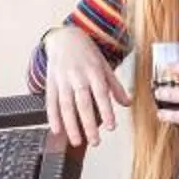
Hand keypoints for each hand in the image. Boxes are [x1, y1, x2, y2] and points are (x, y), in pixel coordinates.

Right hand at [42, 28, 130, 147]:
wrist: (65, 37)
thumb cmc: (87, 54)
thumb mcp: (104, 66)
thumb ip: (115, 86)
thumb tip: (127, 103)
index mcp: (94, 71)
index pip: (101, 94)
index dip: (106, 111)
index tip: (111, 127)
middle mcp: (77, 76)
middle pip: (83, 103)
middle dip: (88, 124)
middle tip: (95, 142)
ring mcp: (62, 80)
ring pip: (66, 105)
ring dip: (71, 125)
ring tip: (77, 141)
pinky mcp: (50, 83)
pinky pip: (51, 102)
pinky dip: (53, 117)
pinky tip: (57, 130)